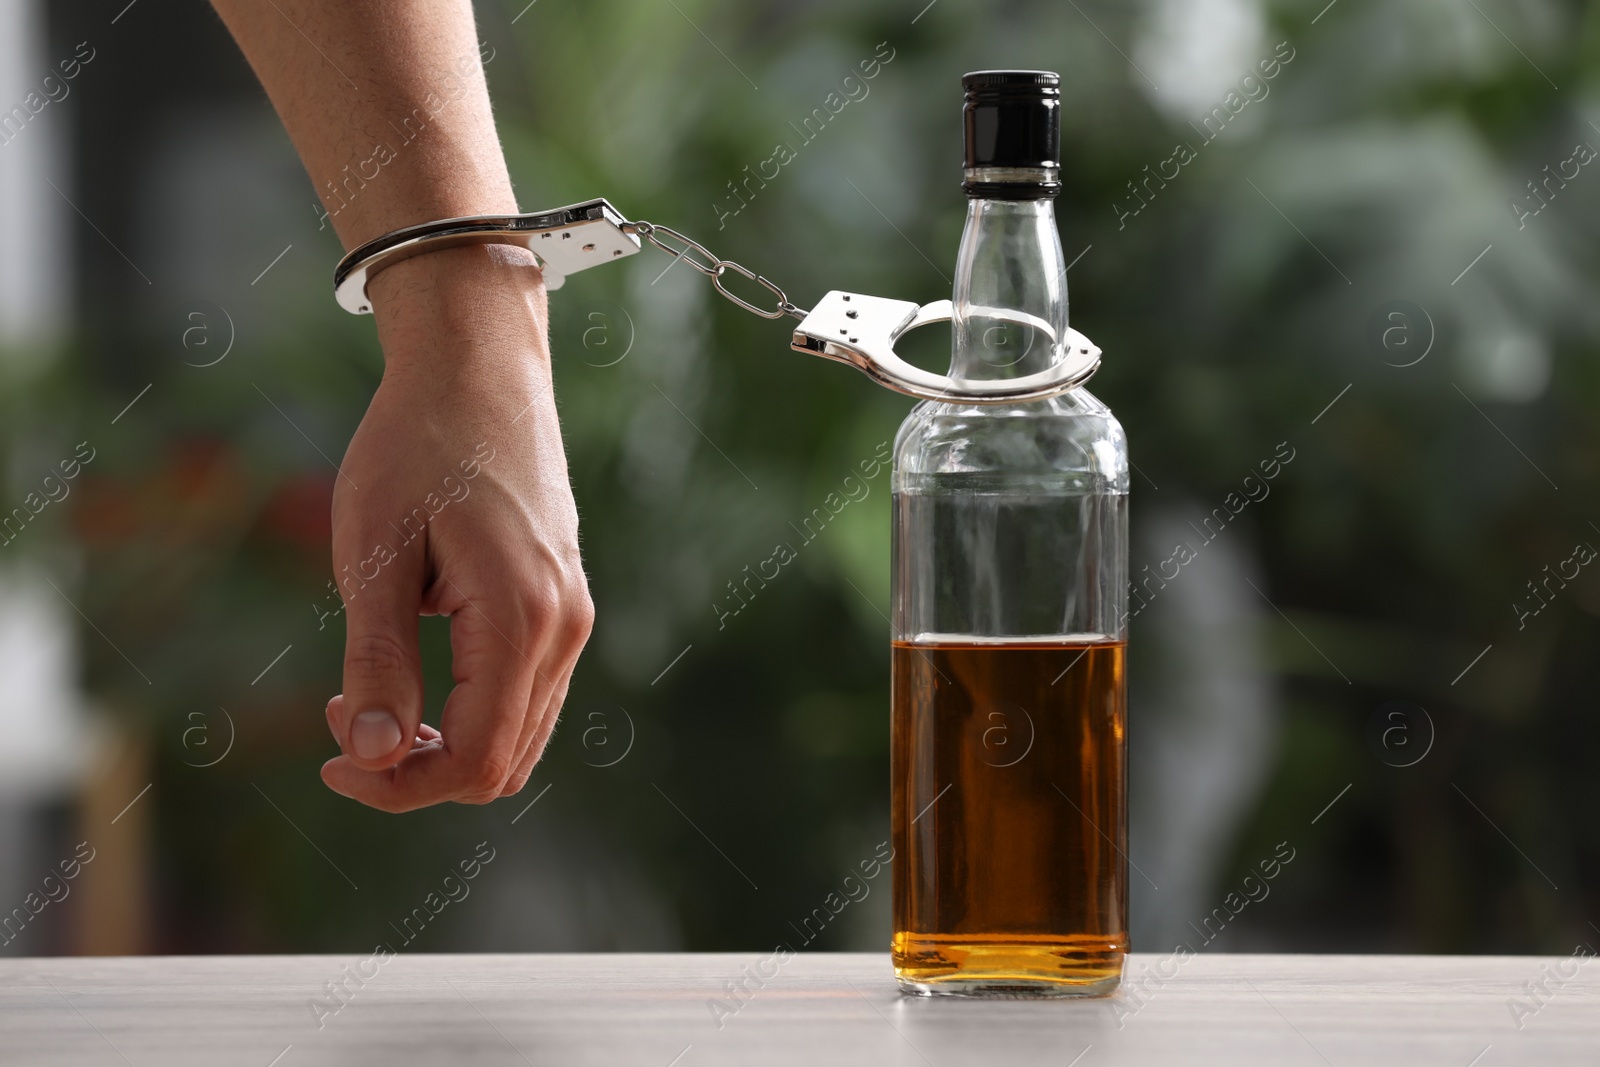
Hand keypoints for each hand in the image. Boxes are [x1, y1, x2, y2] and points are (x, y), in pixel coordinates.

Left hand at [319, 244, 593, 811]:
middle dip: (416, 772)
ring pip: (520, 737)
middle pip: (503, 764)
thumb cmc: (415, 448)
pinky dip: (470, 712)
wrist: (479, 371)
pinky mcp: (565, 603)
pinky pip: (528, 696)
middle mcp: (565, 627)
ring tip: (367, 694)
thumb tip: (372, 758)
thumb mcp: (374, 552)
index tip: (330, 762)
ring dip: (442, 743)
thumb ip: (378, 661)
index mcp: (520, 617)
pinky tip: (416, 670)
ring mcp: (573, 616)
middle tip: (342, 717)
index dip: (397, 786)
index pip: (474, 758)